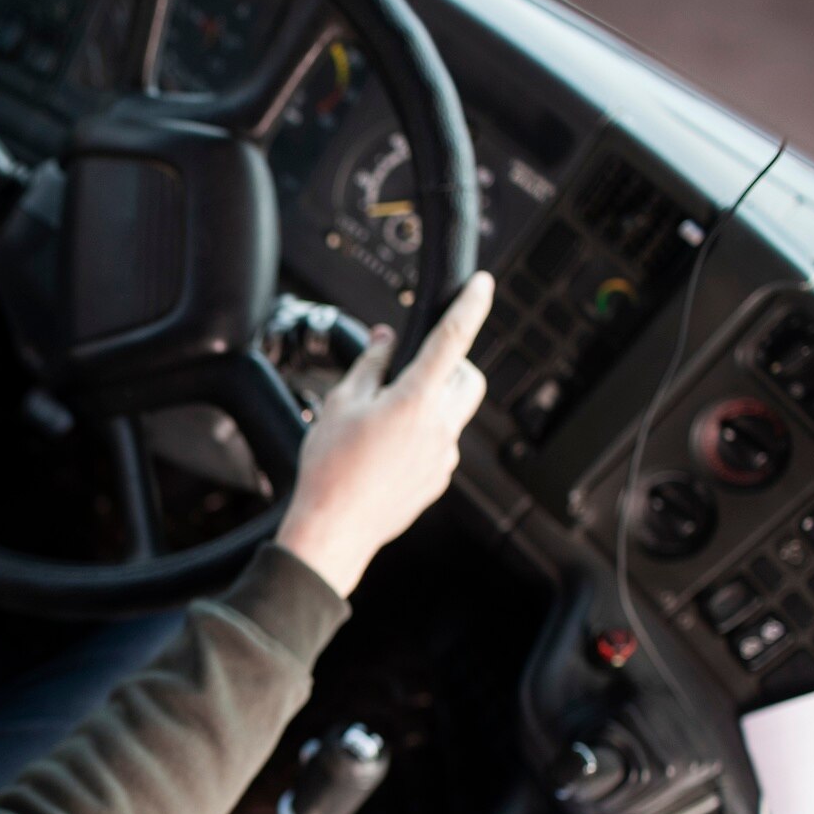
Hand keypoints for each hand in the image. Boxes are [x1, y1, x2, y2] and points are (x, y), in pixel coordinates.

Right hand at [275, 272, 494, 596]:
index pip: (453, 339)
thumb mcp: (339, 403)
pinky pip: (442, 445)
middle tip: (419, 369)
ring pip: (455, 413)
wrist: (334, 527)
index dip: (471, 306)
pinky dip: (424, 437)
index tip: (483, 285)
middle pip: (470, 378)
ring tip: (389, 420)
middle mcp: (439, 426)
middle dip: (454, 365)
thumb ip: (370, 364)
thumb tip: (385, 339)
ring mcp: (443, 456)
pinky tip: (387, 452)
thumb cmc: (330, 469)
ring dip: (434, 403)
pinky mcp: (439, 479)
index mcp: (414, 399)